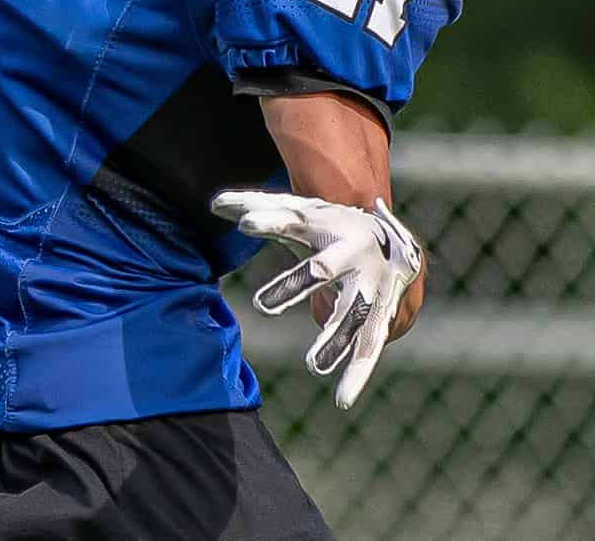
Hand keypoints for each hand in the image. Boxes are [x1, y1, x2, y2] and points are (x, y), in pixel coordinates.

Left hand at [211, 188, 422, 410]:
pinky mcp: (380, 314)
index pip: (289, 219)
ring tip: (312, 366)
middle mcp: (348, 254)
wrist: (392, 237)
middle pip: (322, 269)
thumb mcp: (298, 213)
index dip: (268, 221)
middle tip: (262, 306)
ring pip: (352, 313)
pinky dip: (357, 374)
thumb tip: (214, 205)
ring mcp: (368, 285)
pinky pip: (369, 346)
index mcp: (322, 224)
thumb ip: (258, 210)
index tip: (244, 224)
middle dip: (296, 285)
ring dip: (334, 339)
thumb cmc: (329, 225)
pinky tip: (342, 400)